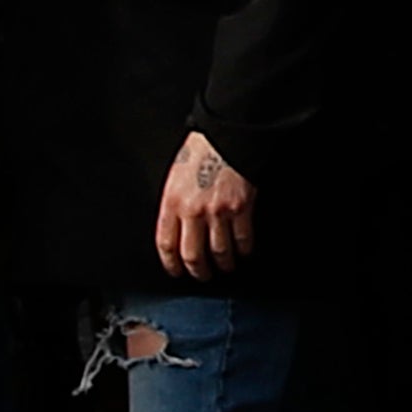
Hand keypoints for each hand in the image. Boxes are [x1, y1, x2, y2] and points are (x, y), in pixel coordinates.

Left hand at [155, 131, 256, 283]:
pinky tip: (243, 252)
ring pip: (219, 252)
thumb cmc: (200, 152)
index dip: (171, 264)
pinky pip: (242, 239)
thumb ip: (174, 205)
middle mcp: (193, 211)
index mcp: (172, 202)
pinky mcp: (241, 208)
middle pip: (193, 255)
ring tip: (225, 267)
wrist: (226, 136)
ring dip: (223, 264)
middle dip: (198, 271)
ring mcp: (218, 212)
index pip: (166, 244)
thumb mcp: (174, 178)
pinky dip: (244, 250)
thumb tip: (176, 230)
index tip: (176, 271)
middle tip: (203, 276)